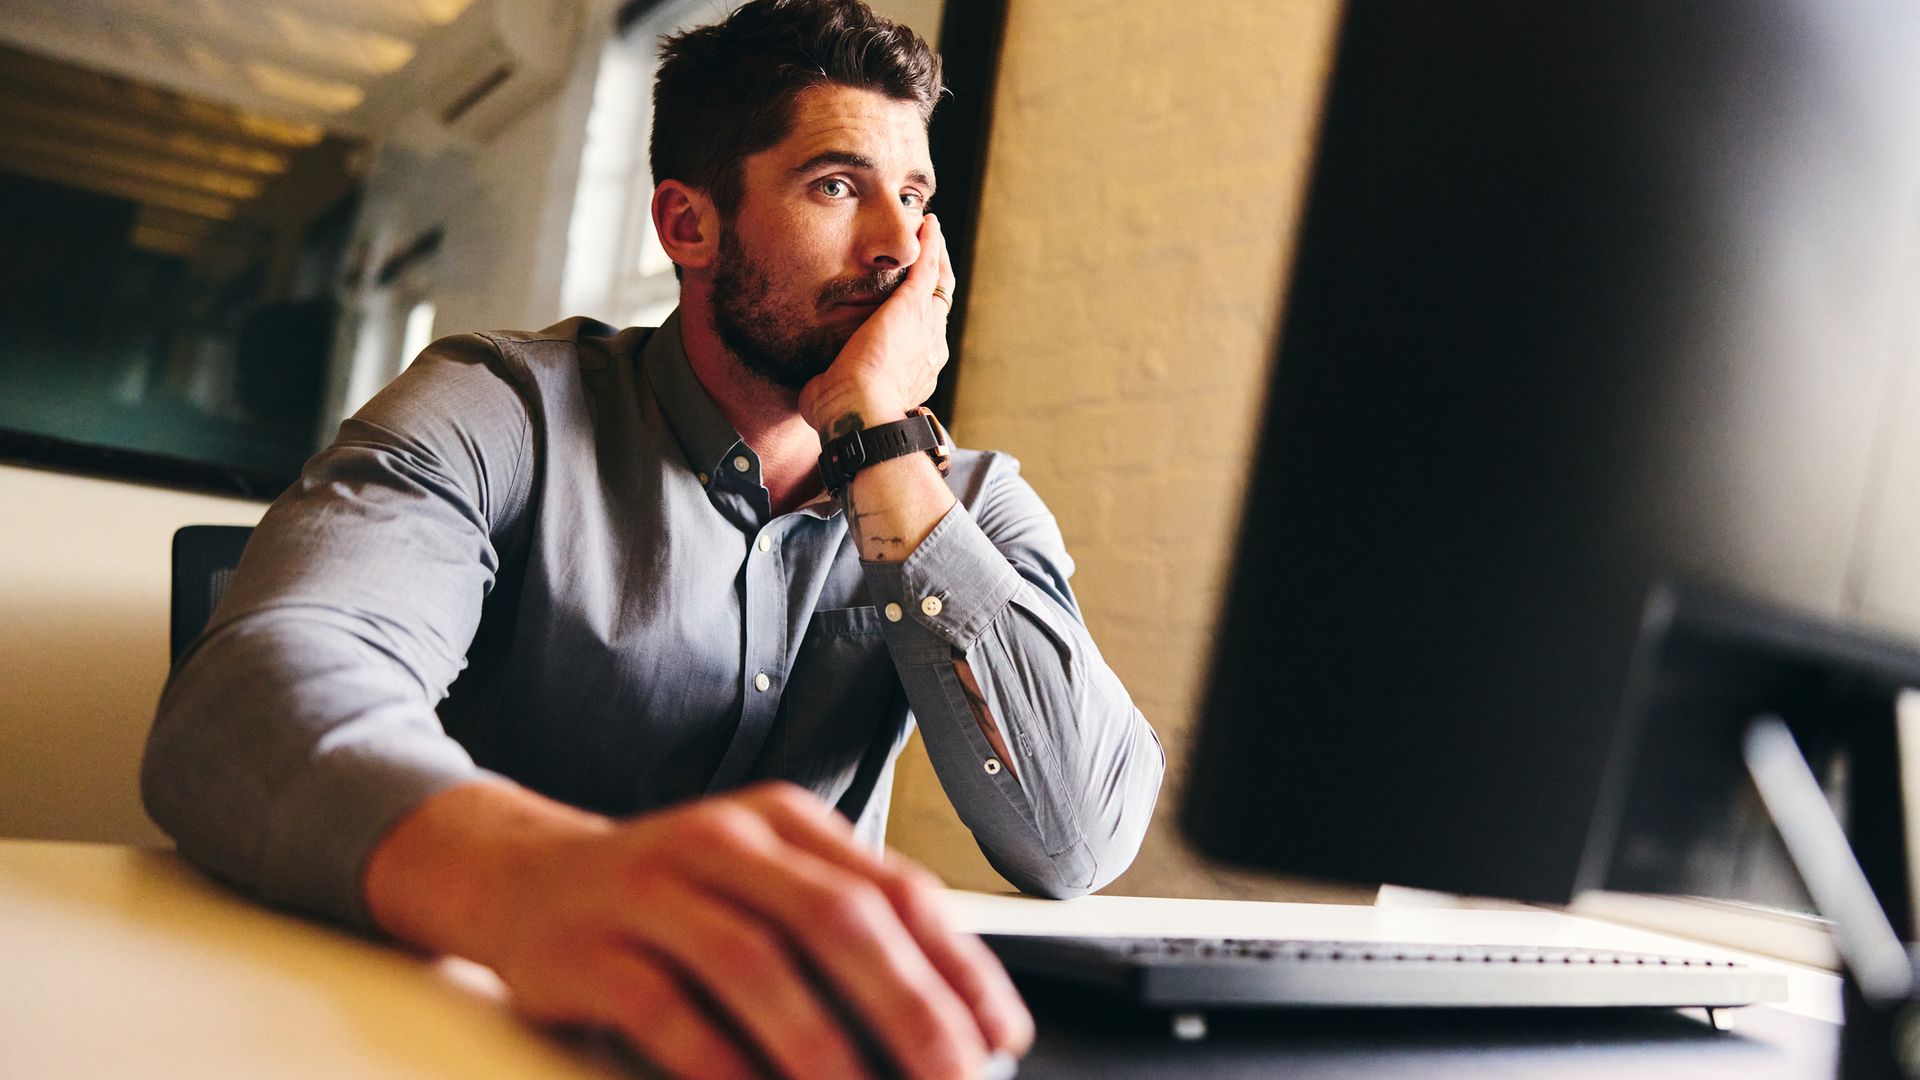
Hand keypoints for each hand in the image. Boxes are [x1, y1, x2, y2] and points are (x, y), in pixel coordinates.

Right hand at [476, 781, 1031, 1079]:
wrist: (525, 879)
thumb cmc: (670, 897)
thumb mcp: (762, 886)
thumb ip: (843, 930)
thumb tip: (949, 1021)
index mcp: (784, 822)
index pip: (896, 886)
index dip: (959, 965)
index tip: (1003, 1035)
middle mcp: (723, 839)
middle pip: (837, 918)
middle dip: (910, 1010)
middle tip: (954, 1079)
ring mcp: (649, 888)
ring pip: (754, 963)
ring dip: (822, 1048)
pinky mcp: (588, 949)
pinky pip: (665, 1012)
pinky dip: (722, 1066)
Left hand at [799, 213, 956, 439]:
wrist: (859, 413)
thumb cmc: (844, 416)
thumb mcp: (840, 396)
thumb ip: (834, 383)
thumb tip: (818, 387)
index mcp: (916, 371)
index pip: (923, 336)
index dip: (919, 315)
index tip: (911, 301)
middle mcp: (931, 347)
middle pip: (938, 305)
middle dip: (934, 279)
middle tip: (931, 253)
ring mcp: (926, 325)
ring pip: (939, 282)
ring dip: (935, 254)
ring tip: (930, 230)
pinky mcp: (912, 305)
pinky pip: (928, 266)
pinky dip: (930, 244)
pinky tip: (928, 223)